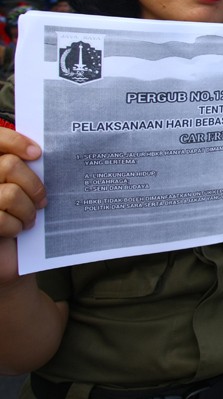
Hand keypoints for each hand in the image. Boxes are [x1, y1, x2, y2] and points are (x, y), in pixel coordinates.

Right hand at [0, 129, 46, 285]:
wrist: (9, 258)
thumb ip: (25, 170)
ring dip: (27, 210)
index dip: (14, 140)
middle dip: (33, 185)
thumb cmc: (18, 218)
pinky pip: (0, 219)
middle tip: (42, 201)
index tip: (37, 153)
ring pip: (9, 194)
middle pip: (9, 166)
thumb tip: (43, 152)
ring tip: (29, 219)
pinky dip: (15, 227)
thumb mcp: (23, 190)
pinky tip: (16, 231)